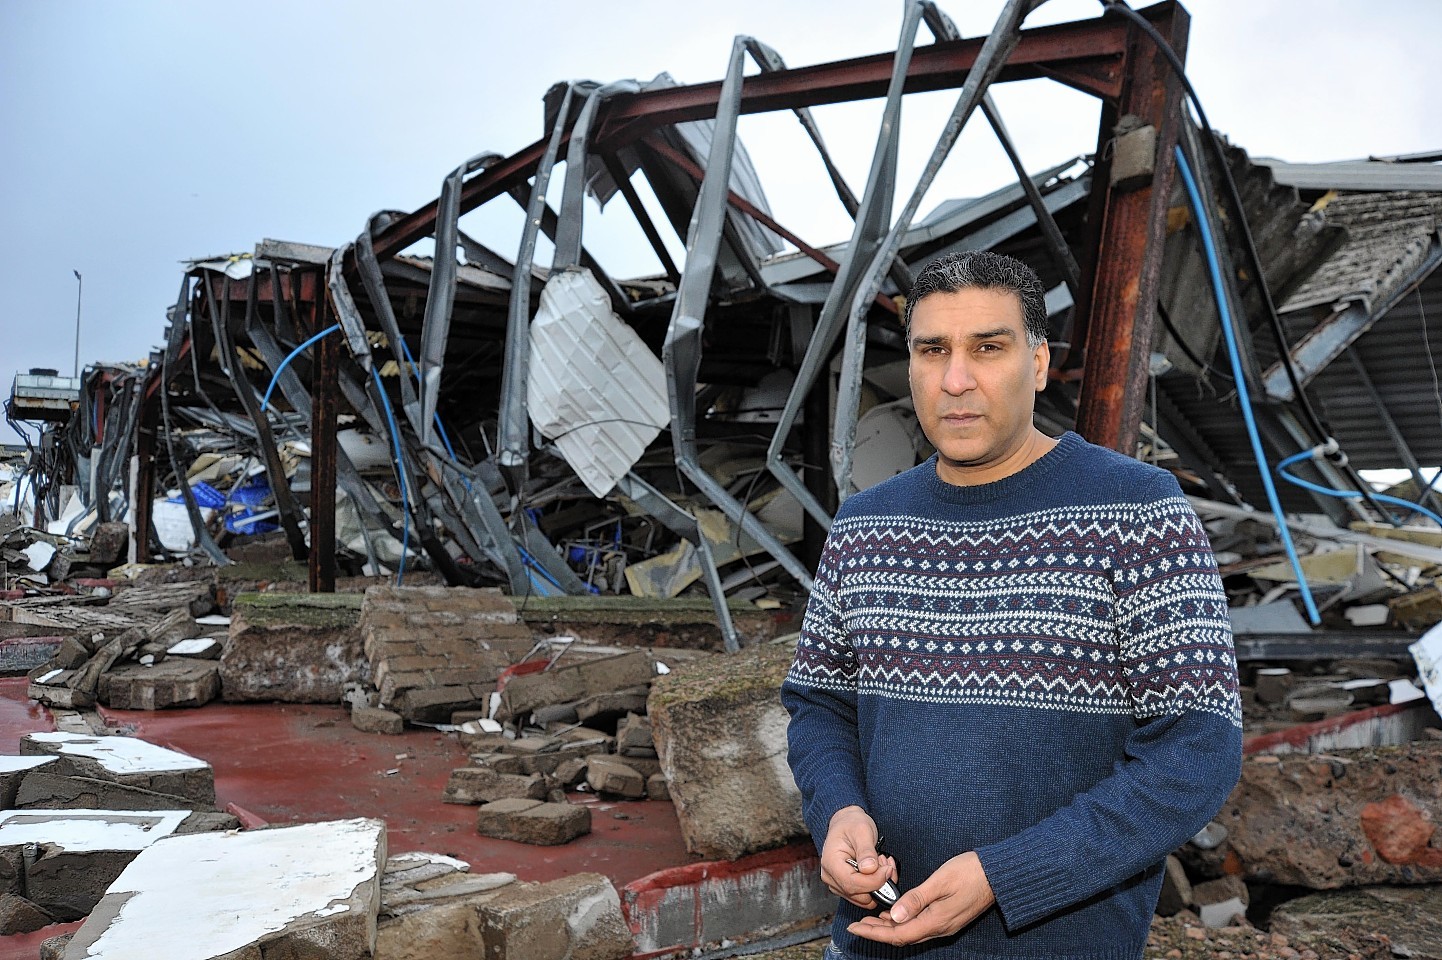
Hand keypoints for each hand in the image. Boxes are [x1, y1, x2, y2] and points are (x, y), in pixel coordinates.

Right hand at [819, 806, 897, 908]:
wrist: (846, 822)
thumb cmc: (851, 824)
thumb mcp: (862, 831)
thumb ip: (866, 851)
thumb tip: (870, 869)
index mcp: (831, 862)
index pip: (852, 884)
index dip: (874, 881)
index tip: (887, 869)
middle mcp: (830, 876)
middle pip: (858, 895)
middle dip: (878, 883)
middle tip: (886, 863)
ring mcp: (837, 883)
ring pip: (863, 899)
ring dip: (878, 885)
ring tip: (881, 863)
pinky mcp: (845, 886)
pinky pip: (863, 895)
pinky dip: (875, 886)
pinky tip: (878, 870)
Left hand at [848, 851, 994, 944]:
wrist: (999, 874)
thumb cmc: (971, 872)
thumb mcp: (940, 881)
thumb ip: (916, 899)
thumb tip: (893, 915)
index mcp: (936, 921)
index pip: (898, 934)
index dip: (874, 933)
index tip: (855, 928)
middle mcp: (940, 927)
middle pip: (902, 937)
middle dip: (877, 933)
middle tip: (857, 926)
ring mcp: (945, 924)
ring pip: (910, 932)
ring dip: (889, 928)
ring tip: (870, 921)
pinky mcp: (948, 917)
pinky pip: (920, 926)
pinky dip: (903, 922)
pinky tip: (894, 914)